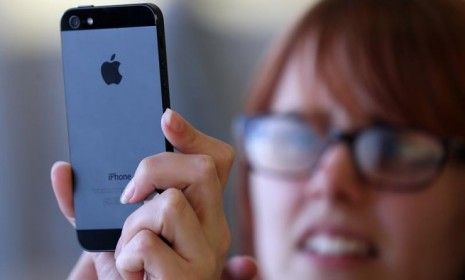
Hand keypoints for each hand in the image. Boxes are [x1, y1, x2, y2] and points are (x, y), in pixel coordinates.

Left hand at [51, 109, 256, 278]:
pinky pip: (148, 243)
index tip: (166, 118)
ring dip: (135, 224)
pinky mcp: (190, 278)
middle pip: (202, 169)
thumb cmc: (129, 268)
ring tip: (132, 248)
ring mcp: (207, 254)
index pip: (218, 161)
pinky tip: (133, 270)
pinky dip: (127, 255)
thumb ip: (86, 201)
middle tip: (130, 195)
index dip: (194, 136)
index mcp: (204, 211)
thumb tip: (61, 170)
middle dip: (155, 169)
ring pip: (171, 203)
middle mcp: (215, 228)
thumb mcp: (109, 229)